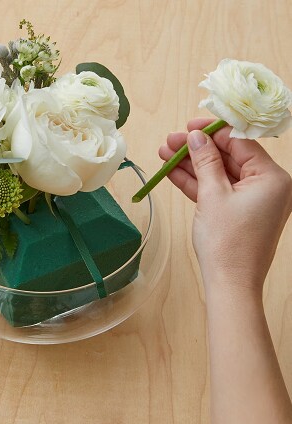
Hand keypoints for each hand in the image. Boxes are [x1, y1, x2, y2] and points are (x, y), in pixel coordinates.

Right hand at [159, 118, 291, 291]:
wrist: (229, 284)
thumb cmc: (227, 241)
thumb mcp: (213, 195)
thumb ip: (205, 161)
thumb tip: (195, 137)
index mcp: (272, 178)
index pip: (240, 144)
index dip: (213, 132)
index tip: (189, 126)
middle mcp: (266, 187)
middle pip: (227, 158)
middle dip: (196, 150)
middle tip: (171, 141)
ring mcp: (250, 201)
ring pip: (217, 175)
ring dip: (191, 165)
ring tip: (164, 153)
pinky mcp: (235, 213)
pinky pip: (215, 192)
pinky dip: (195, 183)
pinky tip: (172, 172)